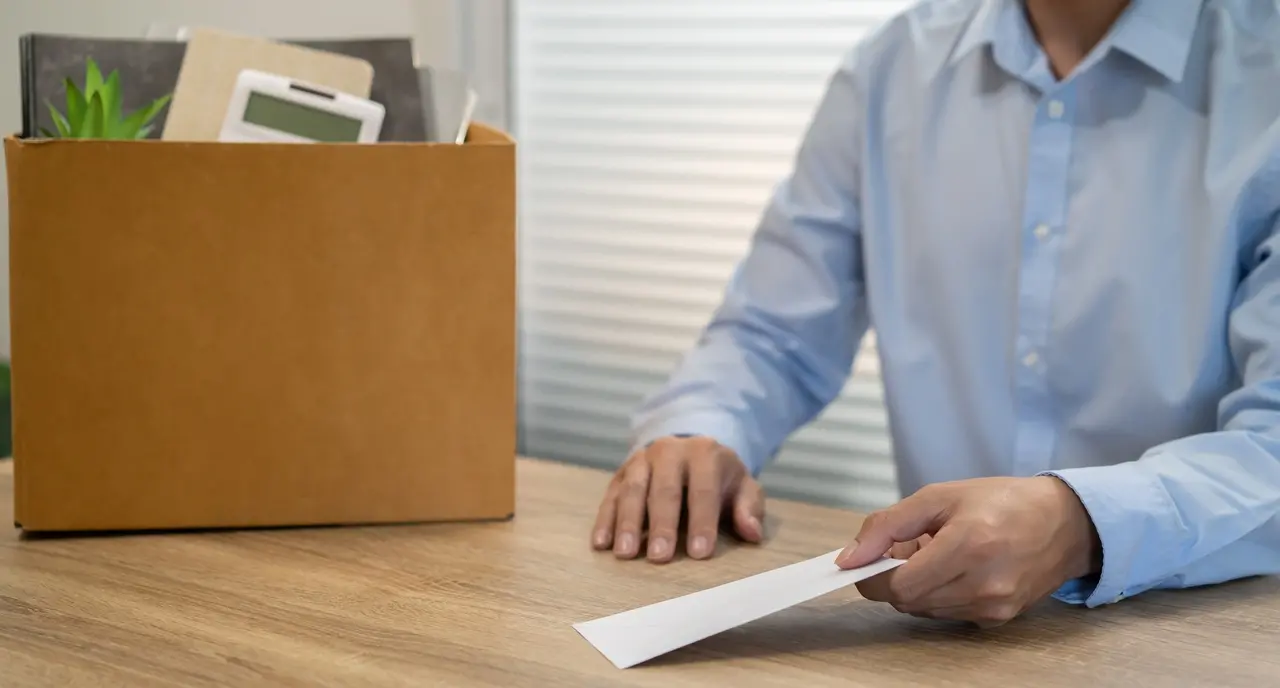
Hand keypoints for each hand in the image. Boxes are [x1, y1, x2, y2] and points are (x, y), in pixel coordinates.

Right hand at [591, 436, 764, 561]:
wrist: (688, 449)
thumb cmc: (719, 478)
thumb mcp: (742, 486)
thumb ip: (749, 507)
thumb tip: (752, 532)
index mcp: (704, 454)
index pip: (704, 490)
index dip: (702, 522)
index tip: (700, 553)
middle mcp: (670, 452)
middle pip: (664, 489)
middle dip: (662, 524)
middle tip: (659, 557)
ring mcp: (642, 460)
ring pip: (632, 490)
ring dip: (627, 523)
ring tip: (626, 553)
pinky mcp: (621, 472)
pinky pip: (610, 496)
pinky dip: (605, 520)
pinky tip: (601, 543)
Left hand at [839, 476, 1101, 626]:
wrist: (1064, 523)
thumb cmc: (1001, 502)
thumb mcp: (938, 496)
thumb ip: (887, 525)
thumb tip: (848, 558)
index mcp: (967, 545)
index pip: (897, 585)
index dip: (873, 574)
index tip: (871, 557)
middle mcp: (983, 583)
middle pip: (907, 600)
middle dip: (897, 576)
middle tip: (914, 546)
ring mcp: (993, 606)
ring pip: (924, 610)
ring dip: (919, 586)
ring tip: (941, 555)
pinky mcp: (1000, 619)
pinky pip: (947, 614)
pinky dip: (940, 595)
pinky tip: (959, 570)